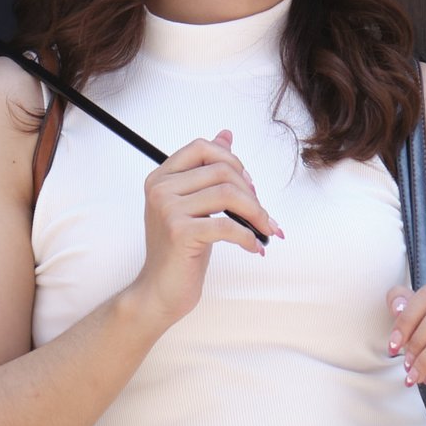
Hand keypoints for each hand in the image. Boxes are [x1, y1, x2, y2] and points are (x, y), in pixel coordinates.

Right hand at [132, 130, 279, 329]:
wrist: (160, 290)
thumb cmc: (179, 250)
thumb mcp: (194, 205)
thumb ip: (207, 171)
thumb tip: (226, 135)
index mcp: (161, 177)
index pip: (202, 148)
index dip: (232, 162)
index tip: (248, 186)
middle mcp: (160, 189)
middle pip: (221, 170)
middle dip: (251, 192)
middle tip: (263, 215)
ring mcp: (168, 209)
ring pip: (228, 194)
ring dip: (257, 214)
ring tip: (265, 230)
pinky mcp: (179, 232)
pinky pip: (227, 225)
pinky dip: (249, 237)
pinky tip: (254, 247)